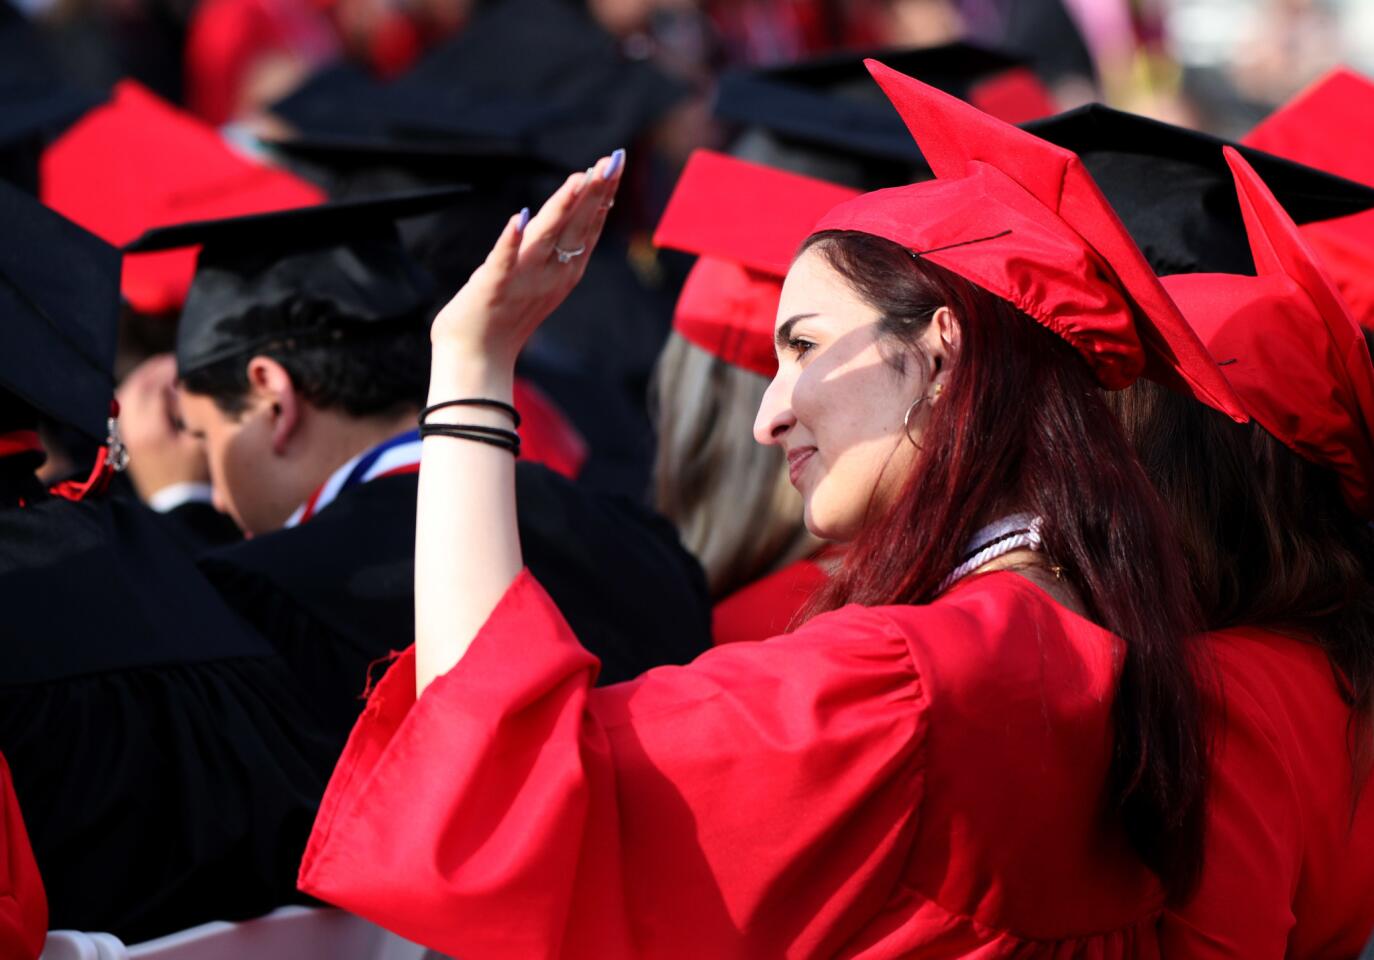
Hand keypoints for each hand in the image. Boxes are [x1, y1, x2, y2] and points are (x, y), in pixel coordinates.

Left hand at [116, 354, 210, 499]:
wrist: (179, 508)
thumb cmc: (198, 478)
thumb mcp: (204, 444)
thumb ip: (194, 412)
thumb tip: (189, 386)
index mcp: (152, 430)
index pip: (155, 386)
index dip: (170, 369)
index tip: (186, 360)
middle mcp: (132, 431)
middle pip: (134, 387)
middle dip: (153, 370)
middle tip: (173, 361)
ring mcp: (125, 438)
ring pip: (124, 397)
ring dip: (142, 381)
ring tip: (161, 374)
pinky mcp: (126, 444)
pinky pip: (123, 410)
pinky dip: (135, 396)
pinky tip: (151, 394)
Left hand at [430, 150, 624, 369]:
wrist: (477, 359)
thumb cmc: (503, 319)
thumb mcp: (537, 279)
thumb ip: (552, 250)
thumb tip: (568, 214)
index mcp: (563, 272)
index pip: (587, 227)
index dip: (601, 195)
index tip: (614, 165)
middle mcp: (550, 274)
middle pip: (576, 226)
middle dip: (595, 191)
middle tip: (612, 159)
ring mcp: (523, 281)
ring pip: (547, 236)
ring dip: (563, 206)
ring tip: (579, 178)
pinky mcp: (492, 288)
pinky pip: (502, 261)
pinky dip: (510, 241)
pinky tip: (516, 219)